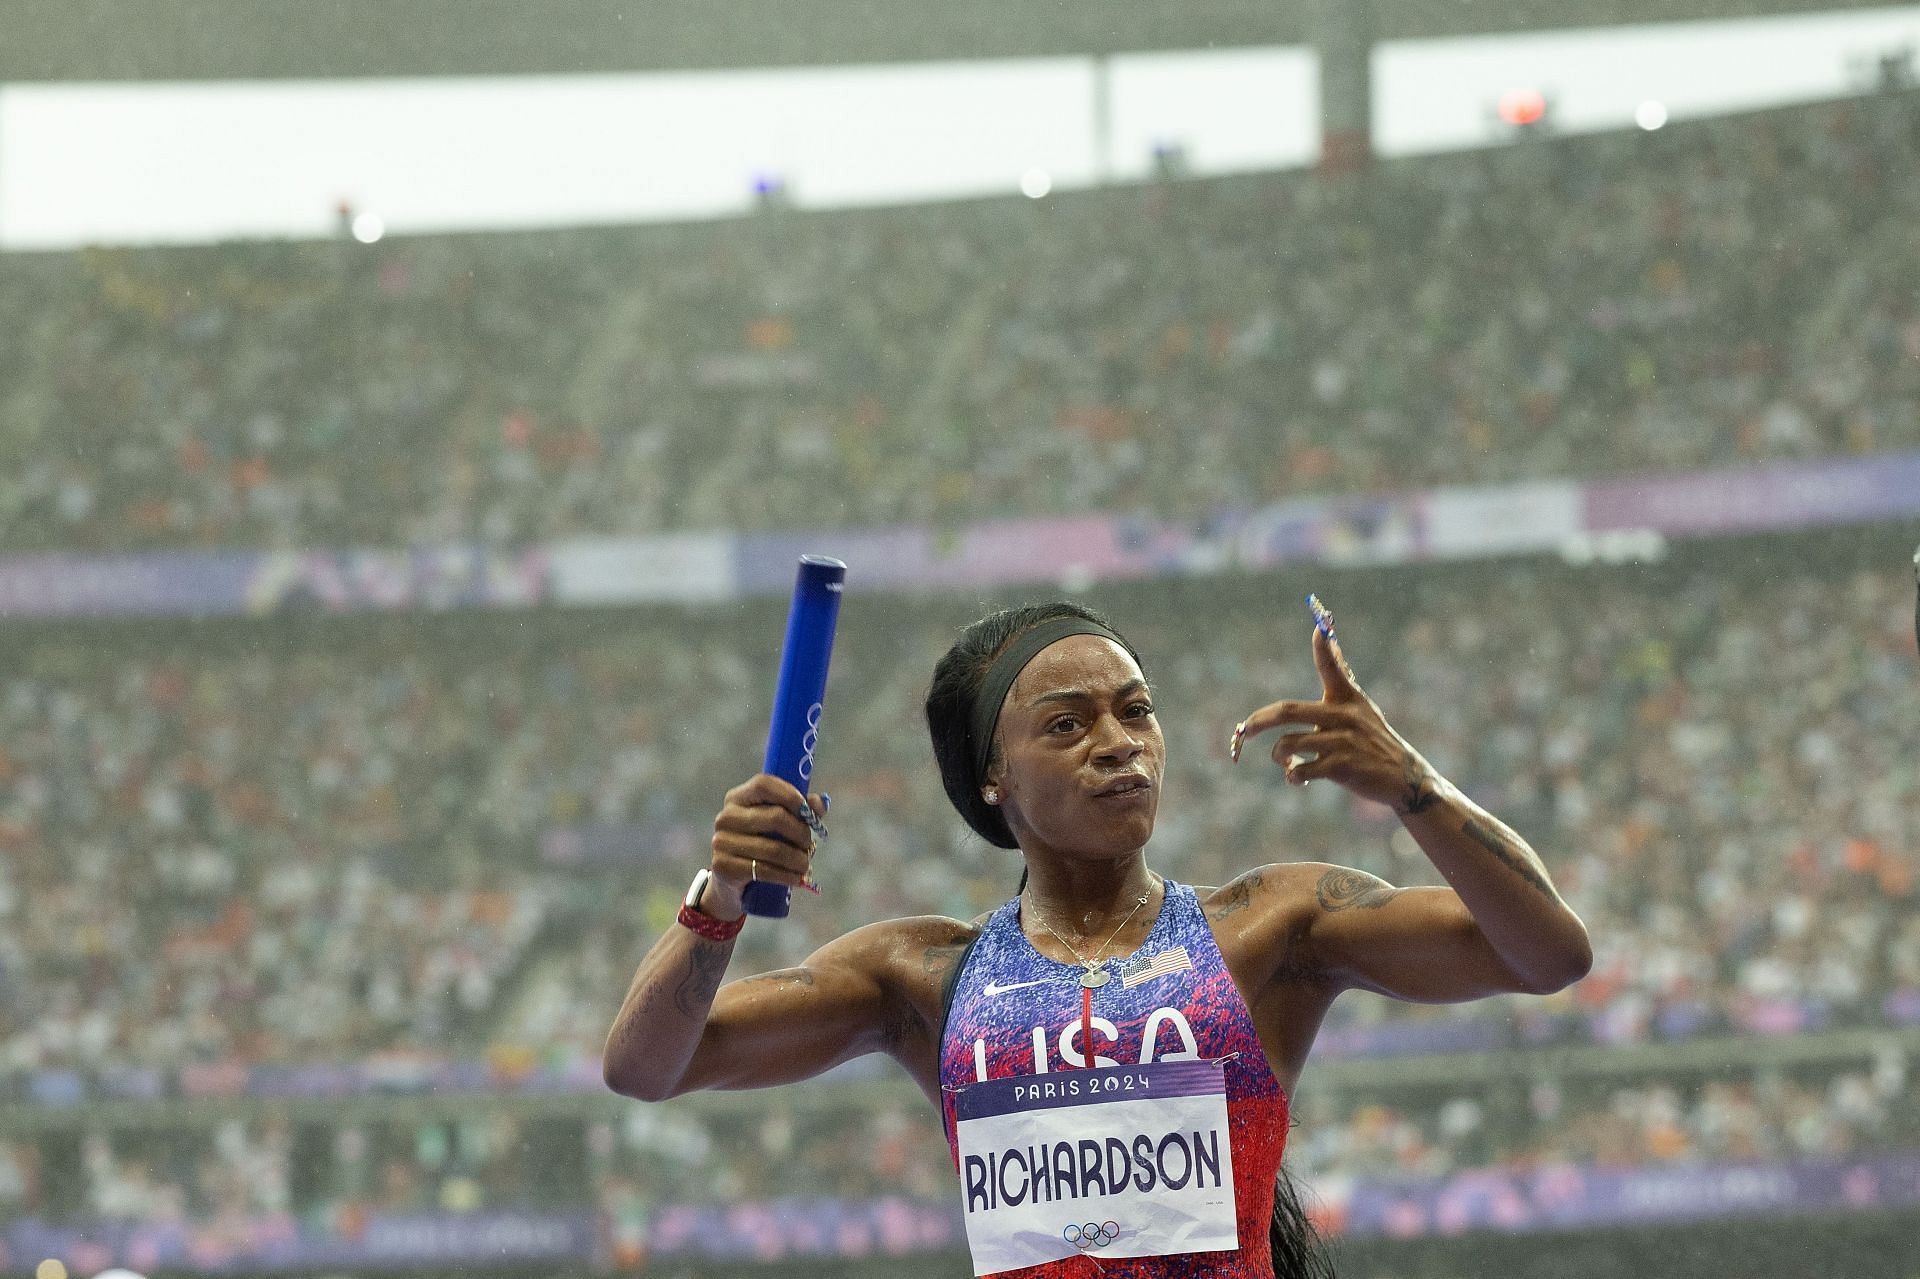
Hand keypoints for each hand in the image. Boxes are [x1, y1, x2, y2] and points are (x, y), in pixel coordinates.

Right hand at [707, 774, 825, 917]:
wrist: (731, 879)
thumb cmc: (760, 843)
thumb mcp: (778, 823)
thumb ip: (801, 809)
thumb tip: (821, 803)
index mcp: (738, 798)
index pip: (764, 785)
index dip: (791, 795)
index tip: (808, 812)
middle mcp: (726, 816)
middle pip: (775, 817)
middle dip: (800, 833)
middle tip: (809, 844)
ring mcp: (721, 841)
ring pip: (773, 848)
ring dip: (797, 859)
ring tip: (805, 865)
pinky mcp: (723, 866)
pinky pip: (764, 870)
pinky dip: (786, 875)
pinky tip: (796, 878)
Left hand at [1232, 626, 1444, 814]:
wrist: (1405, 778)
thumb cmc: (1374, 741)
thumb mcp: (1361, 707)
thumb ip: (1340, 677)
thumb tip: (1327, 634)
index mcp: (1346, 698)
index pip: (1332, 667)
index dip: (1323, 647)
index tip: (1319, 625)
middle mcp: (1343, 716)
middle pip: (1287, 711)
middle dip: (1259, 721)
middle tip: (1244, 731)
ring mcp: (1342, 741)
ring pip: (1288, 744)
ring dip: (1278, 756)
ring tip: (1286, 762)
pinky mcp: (1342, 767)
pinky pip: (1301, 770)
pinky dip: (1293, 776)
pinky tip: (1299, 777)